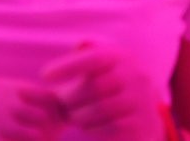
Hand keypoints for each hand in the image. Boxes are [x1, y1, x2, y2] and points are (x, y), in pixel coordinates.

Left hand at [42, 43, 164, 140]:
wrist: (145, 114)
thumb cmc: (108, 88)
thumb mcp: (98, 70)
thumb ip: (77, 64)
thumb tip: (46, 75)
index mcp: (122, 58)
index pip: (93, 58)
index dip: (67, 66)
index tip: (44, 75)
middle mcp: (136, 77)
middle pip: (94, 87)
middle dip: (72, 99)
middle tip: (63, 106)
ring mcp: (143, 102)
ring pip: (101, 110)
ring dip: (80, 116)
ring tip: (76, 117)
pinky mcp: (143, 126)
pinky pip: (111, 129)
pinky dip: (93, 131)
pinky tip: (89, 128)